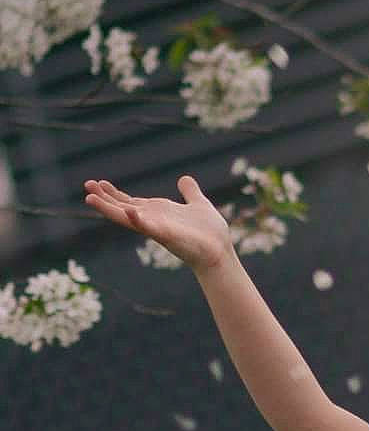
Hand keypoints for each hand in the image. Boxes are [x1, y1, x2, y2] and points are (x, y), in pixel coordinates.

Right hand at [82, 174, 234, 270]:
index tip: (98, 182)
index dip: (114, 194)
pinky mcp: (167, 236)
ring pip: (128, 218)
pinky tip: (129, 211)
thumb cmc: (210, 233)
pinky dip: (139, 220)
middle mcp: (154, 221)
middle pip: (122, 209)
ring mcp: (158, 229)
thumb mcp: (198, 204)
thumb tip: (184, 179)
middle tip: (86, 186)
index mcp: (158, 213)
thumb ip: (190, 192)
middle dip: (104, 199)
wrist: (220, 252)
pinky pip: (150, 228)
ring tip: (90, 198)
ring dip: (109, 209)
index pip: (130, 201)